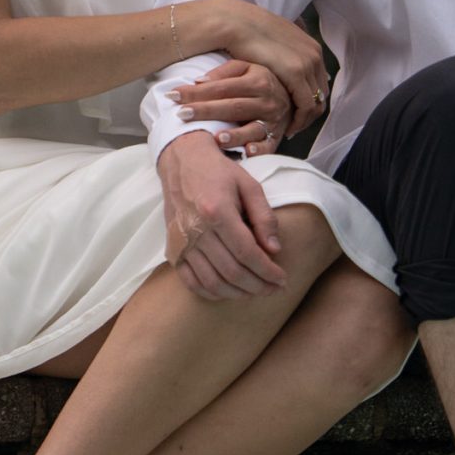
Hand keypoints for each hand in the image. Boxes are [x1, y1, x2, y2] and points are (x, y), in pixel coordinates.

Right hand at [157, 131, 285, 300]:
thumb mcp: (249, 185)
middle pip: (231, 271)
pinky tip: (227, 292)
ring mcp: (181, 241)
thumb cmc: (218, 172)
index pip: (246, 252)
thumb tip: (274, 249)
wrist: (182, 161)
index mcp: (217, 211)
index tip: (282, 279)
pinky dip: (210, 292)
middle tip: (274, 289)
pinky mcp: (172, 248)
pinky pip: (189, 281)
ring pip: (212, 281)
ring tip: (255, 292)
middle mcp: (196, 229)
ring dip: (237, 293)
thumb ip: (264, 217)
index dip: (267, 270)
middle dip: (257, 286)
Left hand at [170, 59, 293, 151]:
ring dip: (235, 135)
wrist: (295, 96)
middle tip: (181, 114)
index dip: (196, 91)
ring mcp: (272, 120)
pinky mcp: (277, 137)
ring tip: (217, 138)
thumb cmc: (262, 80)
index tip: (173, 95)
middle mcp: (266, 100)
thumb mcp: (247, 67)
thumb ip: (224, 72)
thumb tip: (199, 81)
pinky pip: (268, 146)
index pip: (221, 87)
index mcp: (257, 80)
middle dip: (205, 111)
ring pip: (251, 128)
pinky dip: (258, 150)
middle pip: (232, 106)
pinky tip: (246, 153)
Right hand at [204, 1, 329, 129]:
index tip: (297, 115)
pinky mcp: (297, 71)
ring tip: (290, 130)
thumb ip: (285, 56)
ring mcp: (308, 62)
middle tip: (295, 127)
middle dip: (310, 114)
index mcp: (311, 48)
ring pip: (316, 102)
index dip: (310, 103)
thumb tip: (284, 68)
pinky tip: (287, 126)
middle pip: (321, 94)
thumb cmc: (248, 34)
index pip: (319, 84)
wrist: (236, 23)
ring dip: (304, 120)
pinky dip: (299, 119)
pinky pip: (306, 104)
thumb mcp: (274, 45)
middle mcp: (314, 55)